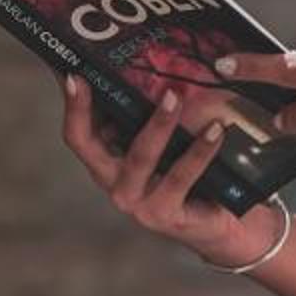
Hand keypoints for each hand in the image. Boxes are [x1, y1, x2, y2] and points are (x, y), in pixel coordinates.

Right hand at [59, 76, 282, 268]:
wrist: (223, 225)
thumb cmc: (194, 179)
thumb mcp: (168, 147)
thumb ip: (152, 121)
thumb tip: (153, 70)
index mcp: (110, 165)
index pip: (78, 135)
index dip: (72, 107)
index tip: (74, 75)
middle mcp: (115, 185)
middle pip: (89, 145)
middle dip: (90, 108)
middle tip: (98, 77)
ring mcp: (137, 203)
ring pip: (140, 156)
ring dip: (157, 123)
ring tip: (174, 96)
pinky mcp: (165, 214)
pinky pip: (181, 176)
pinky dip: (200, 151)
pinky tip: (215, 130)